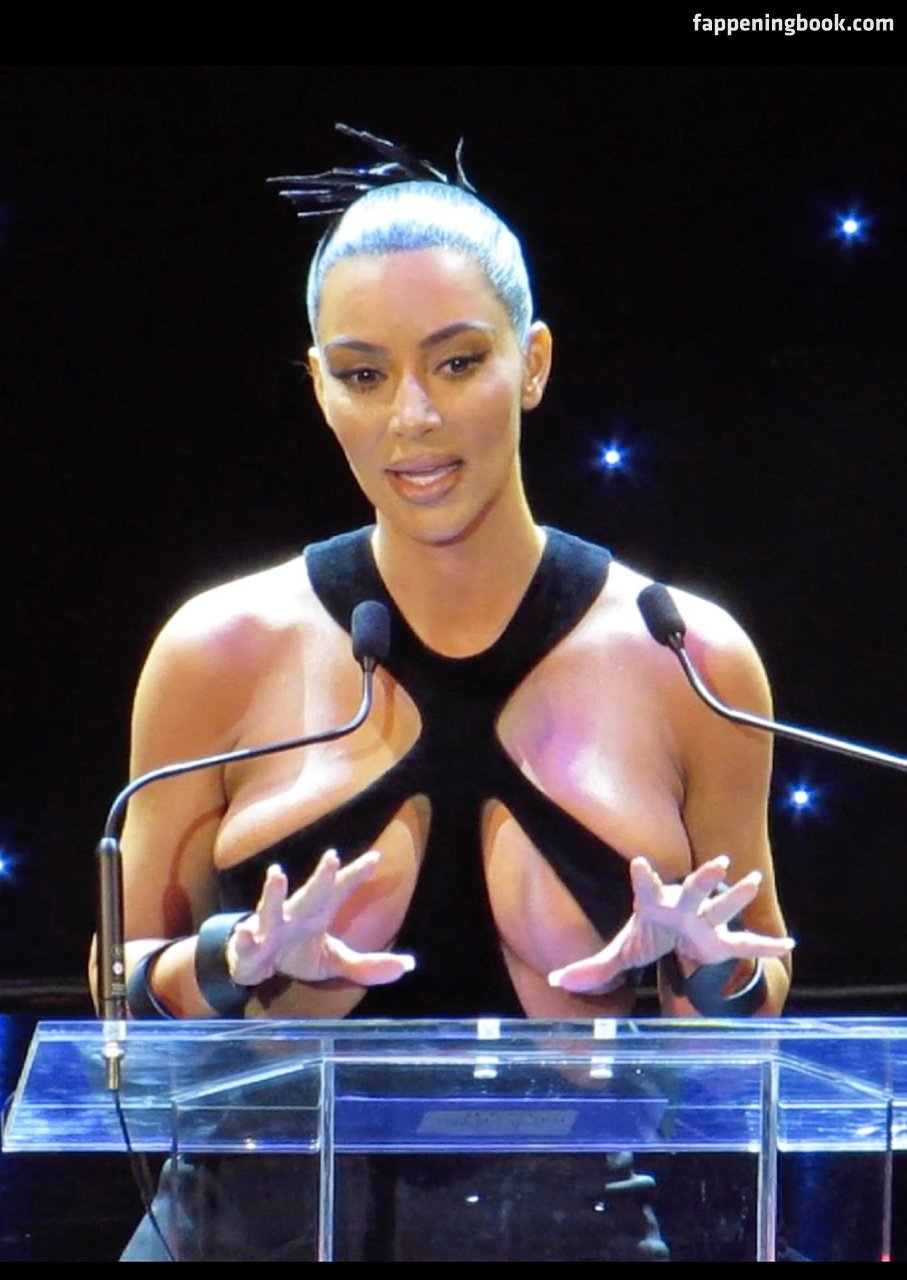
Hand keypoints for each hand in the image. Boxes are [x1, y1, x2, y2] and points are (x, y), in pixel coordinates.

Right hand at [226, 849, 414, 986]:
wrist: (254, 963)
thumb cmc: (296, 952)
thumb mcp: (333, 960)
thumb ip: (367, 965)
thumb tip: (409, 966)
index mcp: (318, 912)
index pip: (339, 889)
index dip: (356, 874)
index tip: (376, 858)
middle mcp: (296, 914)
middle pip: (311, 894)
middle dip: (321, 877)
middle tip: (333, 857)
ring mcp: (271, 929)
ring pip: (272, 908)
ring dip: (274, 892)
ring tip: (277, 873)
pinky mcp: (250, 947)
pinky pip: (247, 942)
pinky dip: (245, 938)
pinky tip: (246, 932)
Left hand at [548, 854, 793, 993]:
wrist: (676, 933)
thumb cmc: (649, 933)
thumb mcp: (621, 951)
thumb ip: (593, 967)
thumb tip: (556, 980)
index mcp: (655, 906)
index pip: (647, 889)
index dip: (643, 877)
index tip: (638, 862)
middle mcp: (684, 906)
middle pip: (694, 889)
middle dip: (704, 877)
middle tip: (717, 864)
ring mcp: (706, 921)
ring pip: (724, 905)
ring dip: (739, 895)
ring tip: (753, 879)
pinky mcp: (723, 940)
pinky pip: (748, 944)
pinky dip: (767, 946)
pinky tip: (788, 944)